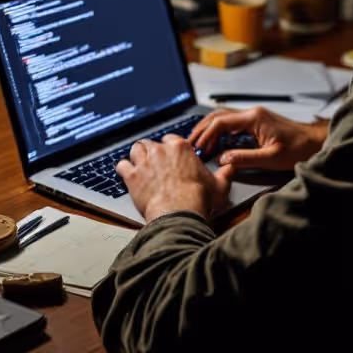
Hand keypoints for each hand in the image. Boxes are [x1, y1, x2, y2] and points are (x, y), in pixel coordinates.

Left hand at [115, 134, 232, 220]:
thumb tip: (231, 168)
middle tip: (155, 163)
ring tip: (140, 165)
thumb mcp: (220, 185)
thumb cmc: (198, 199)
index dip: (170, 148)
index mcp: (181, 148)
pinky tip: (127, 175)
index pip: (171, 139)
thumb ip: (225, 174)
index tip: (171, 156)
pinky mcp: (132, 176)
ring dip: (137, 156)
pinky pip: (121, 165)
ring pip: (135, 150)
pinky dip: (123, 169)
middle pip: (151, 143)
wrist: (180, 213)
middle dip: (152, 151)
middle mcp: (160, 151)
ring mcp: (144, 162)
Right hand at [188, 106, 327, 171]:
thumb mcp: (270, 158)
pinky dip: (220, 131)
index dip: (206, 135)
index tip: (198, 148)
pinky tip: (216, 143)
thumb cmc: (297, 149)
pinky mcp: (256, 122)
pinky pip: (232, 123)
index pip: (221, 122)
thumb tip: (222, 159)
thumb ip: (244, 158)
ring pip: (224, 117)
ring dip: (210, 129)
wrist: (314, 142)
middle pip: (218, 115)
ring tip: (200, 144)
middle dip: (202, 129)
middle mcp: (252, 113)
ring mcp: (254, 116)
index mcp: (254, 118)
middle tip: (191, 144)